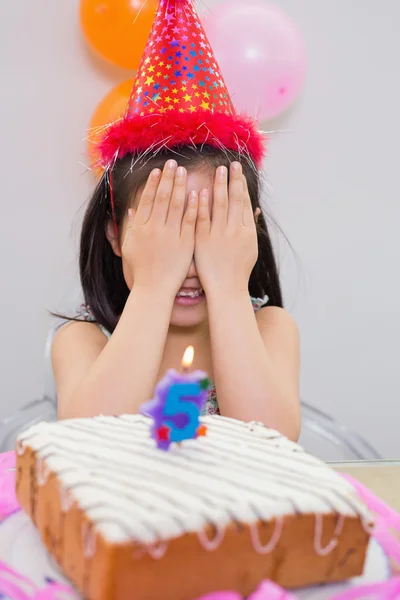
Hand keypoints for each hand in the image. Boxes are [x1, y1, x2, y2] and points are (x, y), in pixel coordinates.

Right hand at [121, 160, 197, 296]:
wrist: (153, 289)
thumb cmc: (141, 270)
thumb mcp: (129, 246)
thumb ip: (130, 226)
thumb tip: (130, 209)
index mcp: (140, 227)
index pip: (147, 199)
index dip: (153, 183)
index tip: (159, 170)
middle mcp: (154, 228)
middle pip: (162, 197)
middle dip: (168, 178)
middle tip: (174, 163)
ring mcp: (170, 235)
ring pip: (176, 205)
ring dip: (180, 186)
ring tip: (184, 172)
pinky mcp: (184, 243)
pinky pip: (190, 221)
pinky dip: (193, 206)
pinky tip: (197, 193)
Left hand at [195, 162, 257, 294]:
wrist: (227, 289)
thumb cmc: (238, 270)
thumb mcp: (250, 247)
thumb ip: (251, 226)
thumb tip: (256, 209)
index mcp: (247, 231)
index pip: (244, 203)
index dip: (241, 185)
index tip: (238, 171)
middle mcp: (235, 230)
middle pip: (234, 199)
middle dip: (233, 180)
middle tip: (230, 164)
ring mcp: (219, 235)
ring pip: (220, 205)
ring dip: (219, 185)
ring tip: (218, 171)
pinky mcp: (204, 241)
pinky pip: (202, 218)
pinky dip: (201, 204)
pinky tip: (199, 191)